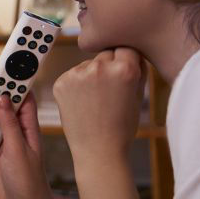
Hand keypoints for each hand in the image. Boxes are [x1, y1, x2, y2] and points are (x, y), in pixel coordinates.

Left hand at [52, 47, 146, 168]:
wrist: (98, 150)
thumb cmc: (122, 125)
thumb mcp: (138, 95)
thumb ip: (138, 69)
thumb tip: (133, 51)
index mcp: (124, 69)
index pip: (126, 47)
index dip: (126, 59)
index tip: (125, 69)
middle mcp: (100, 67)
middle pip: (106, 53)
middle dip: (109, 65)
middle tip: (110, 89)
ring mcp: (77, 74)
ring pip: (88, 64)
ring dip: (91, 75)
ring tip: (96, 101)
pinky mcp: (61, 82)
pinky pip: (72, 75)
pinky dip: (76, 84)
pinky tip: (83, 103)